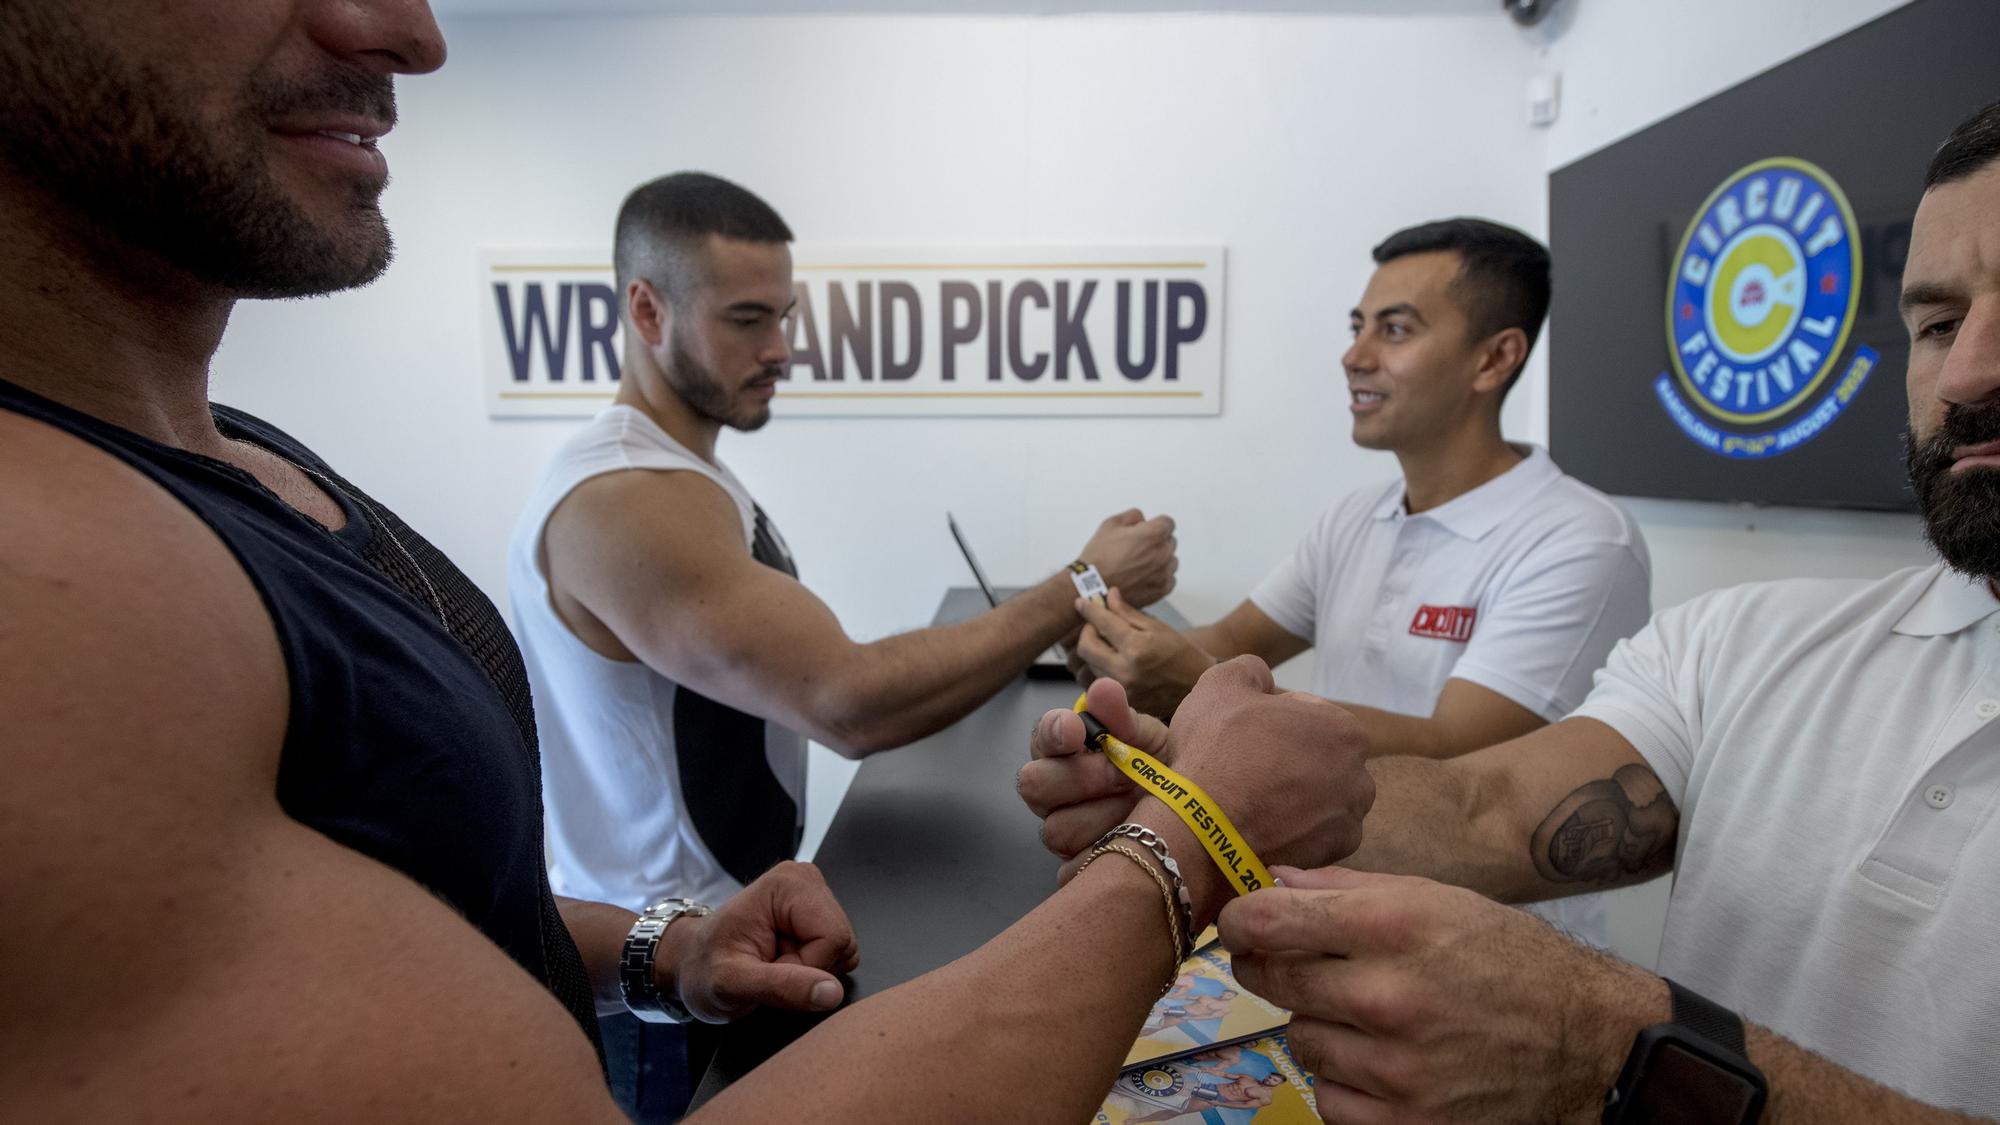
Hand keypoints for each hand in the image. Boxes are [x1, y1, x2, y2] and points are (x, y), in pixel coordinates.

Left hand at [663, 861, 861, 1022]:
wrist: (694, 964)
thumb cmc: (703, 967)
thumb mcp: (731, 984)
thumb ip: (782, 987)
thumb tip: (831, 992)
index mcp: (787, 884)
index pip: (833, 937)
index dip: (806, 967)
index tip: (769, 969)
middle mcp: (806, 882)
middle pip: (842, 943)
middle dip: (809, 970)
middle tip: (769, 968)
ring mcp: (814, 898)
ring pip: (843, 951)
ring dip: (810, 971)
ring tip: (773, 965)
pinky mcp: (818, 916)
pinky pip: (838, 955)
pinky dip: (812, 969)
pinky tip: (782, 962)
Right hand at [1018, 676, 1156, 875]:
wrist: (1190, 812)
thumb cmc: (1158, 767)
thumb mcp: (1146, 737)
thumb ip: (1121, 716)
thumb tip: (1104, 690)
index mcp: (1062, 750)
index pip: (1041, 737)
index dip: (1054, 732)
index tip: (1077, 729)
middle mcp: (1053, 790)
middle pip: (1034, 785)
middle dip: (1081, 778)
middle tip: (1122, 774)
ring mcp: (1062, 829)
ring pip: (1056, 829)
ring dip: (1101, 817)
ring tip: (1138, 808)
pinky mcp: (1076, 866)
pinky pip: (1073, 869)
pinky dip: (1104, 856)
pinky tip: (1133, 842)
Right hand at [1020, 657, 1373, 915]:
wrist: (1201, 830)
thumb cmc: (1216, 751)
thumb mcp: (1220, 685)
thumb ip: (1250, 669)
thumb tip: (1264, 680)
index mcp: (1345, 731)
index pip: (1311, 717)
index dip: (1273, 721)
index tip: (1245, 735)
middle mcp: (1360, 778)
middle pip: (1320, 761)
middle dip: (1290, 762)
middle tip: (1246, 769)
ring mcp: (1349, 824)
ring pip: (1319, 802)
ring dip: (1294, 799)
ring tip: (1251, 803)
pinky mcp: (1330, 859)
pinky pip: (1311, 838)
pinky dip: (1291, 833)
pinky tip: (1259, 829)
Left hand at [1072, 587, 1215, 718]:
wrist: (1198, 687)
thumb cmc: (1182, 654)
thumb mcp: (1157, 628)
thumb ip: (1128, 613)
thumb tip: (1108, 596)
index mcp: (1136, 648)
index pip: (1102, 623)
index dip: (1089, 610)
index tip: (1081, 602)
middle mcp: (1125, 671)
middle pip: (1085, 648)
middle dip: (1087, 632)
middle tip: (1097, 625)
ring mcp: (1122, 690)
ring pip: (1090, 666)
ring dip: (1095, 651)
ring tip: (1111, 644)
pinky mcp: (1122, 702)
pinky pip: (1100, 681)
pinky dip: (1103, 668)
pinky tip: (1116, 662)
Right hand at [1077, 509, 1177, 606]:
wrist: (1091, 588)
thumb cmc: (1099, 559)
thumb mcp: (1110, 525)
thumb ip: (1132, 516)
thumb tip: (1141, 519)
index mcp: (1152, 534)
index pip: (1168, 523)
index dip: (1156, 524)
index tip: (1148, 530)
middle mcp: (1162, 553)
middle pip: (1170, 541)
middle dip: (1157, 542)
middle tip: (1137, 548)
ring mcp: (1163, 573)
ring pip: (1171, 561)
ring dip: (1160, 560)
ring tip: (1139, 564)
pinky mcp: (1161, 590)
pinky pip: (1169, 579)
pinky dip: (1159, 577)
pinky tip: (1143, 576)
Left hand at [1219, 866, 1667, 1123]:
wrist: (1587, 1042)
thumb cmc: (1507, 959)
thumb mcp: (1436, 900)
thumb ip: (1346, 889)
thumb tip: (1271, 880)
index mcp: (1394, 927)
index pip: (1271, 921)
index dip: (1241, 920)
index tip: (1239, 923)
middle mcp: (1388, 997)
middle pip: (1273, 980)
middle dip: (1268, 966)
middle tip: (1288, 963)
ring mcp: (1394, 1069)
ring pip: (1300, 1040)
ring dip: (1318, 1026)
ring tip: (1365, 1015)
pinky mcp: (1404, 1123)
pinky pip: (1329, 1099)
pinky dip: (1344, 1082)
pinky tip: (1383, 1062)